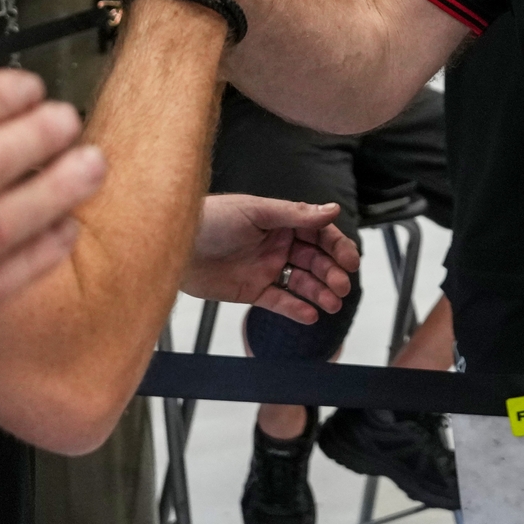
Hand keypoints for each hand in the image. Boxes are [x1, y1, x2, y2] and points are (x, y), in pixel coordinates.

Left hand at [183, 193, 361, 322]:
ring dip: (319, 292)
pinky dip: (296, 309)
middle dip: (331, 273)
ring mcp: (266, 268)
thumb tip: (332, 209)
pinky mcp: (252, 290)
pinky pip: (279, 301)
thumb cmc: (211, 219)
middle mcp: (277, 244)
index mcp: (281, 221)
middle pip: (315, 260)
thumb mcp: (256, 212)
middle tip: (341, 285)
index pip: (319, 233)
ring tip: (332, 304)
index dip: (337, 247)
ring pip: (301, 282)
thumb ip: (295, 214)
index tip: (350, 261)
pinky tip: (310, 315)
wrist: (173, 246)